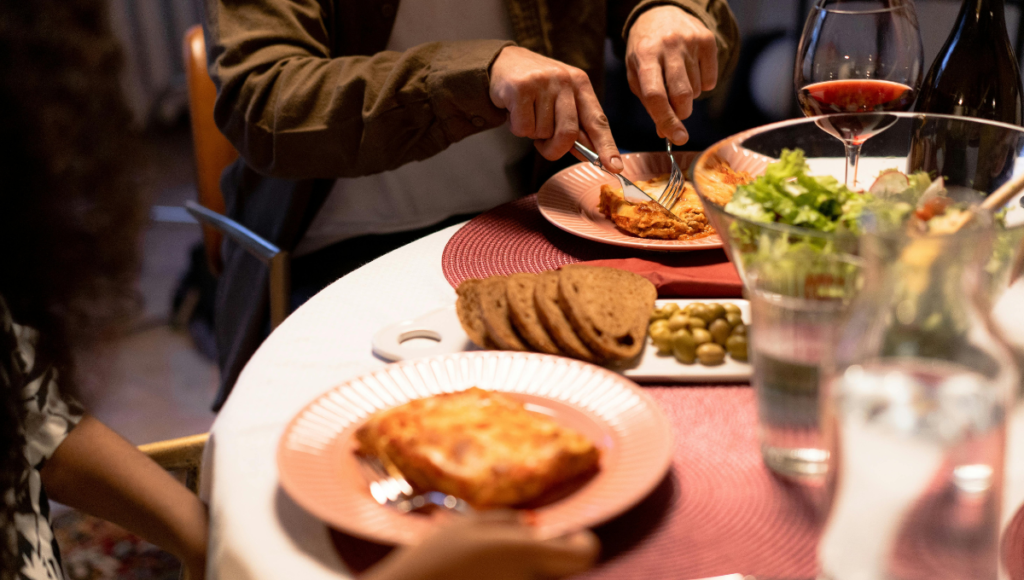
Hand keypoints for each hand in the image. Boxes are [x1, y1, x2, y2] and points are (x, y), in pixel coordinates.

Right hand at [362, 511, 599, 579]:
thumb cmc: (437, 557)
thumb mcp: (470, 525)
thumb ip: (506, 522)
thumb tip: (530, 525)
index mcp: (527, 551)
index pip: (584, 554)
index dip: (581, 542)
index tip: (569, 535)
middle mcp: (529, 578)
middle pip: (553, 566)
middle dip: (536, 554)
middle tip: (502, 546)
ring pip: (528, 575)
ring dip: (512, 567)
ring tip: (474, 562)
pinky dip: (497, 578)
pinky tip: (469, 577)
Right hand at [490, 46, 622, 171]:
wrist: (502, 62)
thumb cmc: (536, 87)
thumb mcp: (560, 100)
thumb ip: (575, 124)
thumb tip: (589, 154)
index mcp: (580, 84)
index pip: (597, 120)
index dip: (607, 146)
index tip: (615, 167)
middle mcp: (565, 80)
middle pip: (568, 133)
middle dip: (554, 148)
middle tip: (543, 145)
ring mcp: (543, 82)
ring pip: (543, 132)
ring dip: (532, 133)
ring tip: (527, 113)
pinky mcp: (520, 88)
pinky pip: (523, 127)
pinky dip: (517, 128)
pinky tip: (515, 111)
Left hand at [626, 6, 718, 145]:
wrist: (661, 13)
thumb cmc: (645, 50)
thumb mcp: (637, 74)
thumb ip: (649, 103)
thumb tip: (665, 132)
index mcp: (644, 55)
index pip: (656, 95)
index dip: (666, 120)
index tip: (677, 138)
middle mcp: (668, 46)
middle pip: (682, 95)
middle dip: (681, 112)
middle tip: (675, 109)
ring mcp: (690, 41)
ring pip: (696, 90)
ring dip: (688, 96)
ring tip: (677, 78)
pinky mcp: (707, 40)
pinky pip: (711, 81)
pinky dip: (702, 85)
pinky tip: (691, 71)